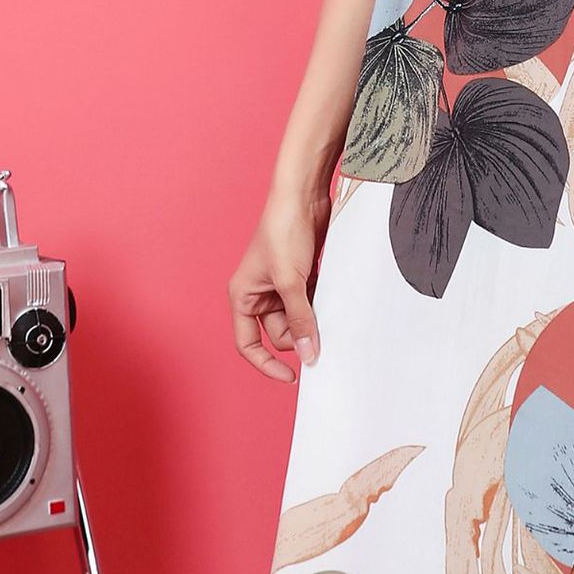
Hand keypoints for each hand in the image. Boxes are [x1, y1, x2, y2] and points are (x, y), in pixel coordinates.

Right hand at [229, 187, 329, 381]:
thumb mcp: (290, 282)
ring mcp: (281, 286)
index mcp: (242, 297)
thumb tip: (309, 355)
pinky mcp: (301, 276)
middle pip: (279, 333)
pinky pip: (310, 303)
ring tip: (326, 307)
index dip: (266, 364)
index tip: (291, 377)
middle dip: (299, 335)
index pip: (248, 344)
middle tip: (322, 332)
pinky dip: (320, 305)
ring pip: (298, 319)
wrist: (303, 196)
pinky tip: (331, 297)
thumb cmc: (283, 231)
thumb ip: (300, 320)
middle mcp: (259, 294)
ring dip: (312, 319)